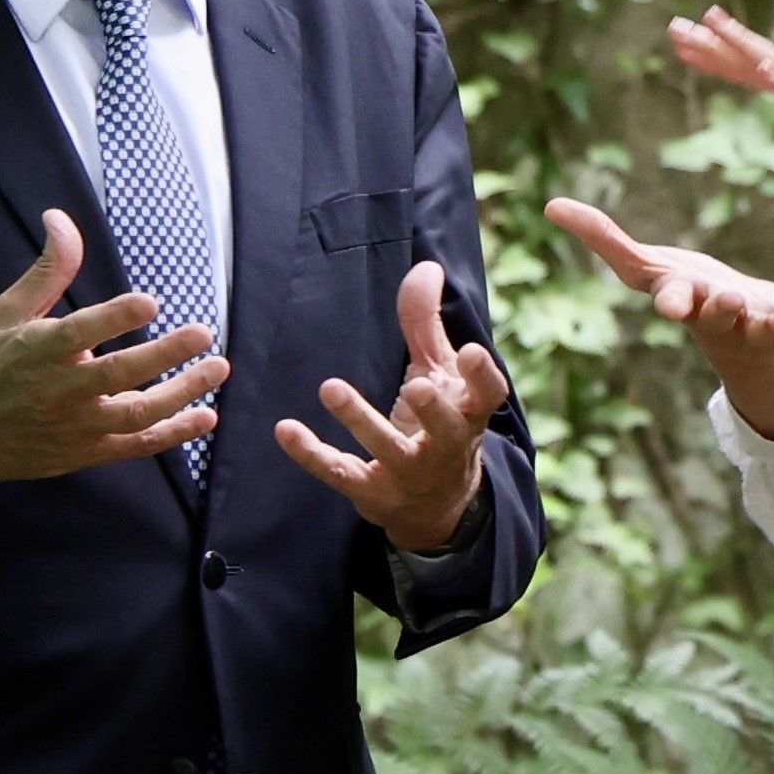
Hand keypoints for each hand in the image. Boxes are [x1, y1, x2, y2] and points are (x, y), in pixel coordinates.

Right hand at [0, 209, 226, 489]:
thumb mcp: (6, 312)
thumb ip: (48, 270)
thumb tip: (61, 217)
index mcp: (38, 350)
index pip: (82, 331)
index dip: (117, 317)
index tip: (150, 301)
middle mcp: (60, 391)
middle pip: (120, 374)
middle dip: (166, 354)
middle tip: (204, 333)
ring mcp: (76, 426)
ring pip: (137, 414)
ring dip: (182, 394)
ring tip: (217, 369)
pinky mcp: (85, 453)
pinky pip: (135, 446)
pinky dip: (173, 434)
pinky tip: (204, 416)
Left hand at [275, 262, 509, 551]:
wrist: (436, 505)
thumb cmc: (439, 422)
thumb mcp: (438, 373)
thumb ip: (427, 323)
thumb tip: (425, 267)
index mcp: (469, 412)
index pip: (488, 395)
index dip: (482, 376)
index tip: (471, 352)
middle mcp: (446, 445)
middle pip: (446, 429)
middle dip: (433, 410)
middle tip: (418, 387)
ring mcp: (410, 472)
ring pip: (387, 448)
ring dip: (360, 419)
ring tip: (330, 388)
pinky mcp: (373, 491)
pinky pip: (340, 472)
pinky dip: (312, 454)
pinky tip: (286, 430)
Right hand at [545, 196, 773, 439]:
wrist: (736, 331)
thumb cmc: (685, 291)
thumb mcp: (643, 266)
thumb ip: (600, 237)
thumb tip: (549, 204)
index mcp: (678, 297)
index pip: (668, 296)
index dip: (670, 299)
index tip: (668, 305)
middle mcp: (710, 317)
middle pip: (711, 316)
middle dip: (715, 311)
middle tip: (722, 304)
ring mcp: (746, 326)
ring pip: (752, 326)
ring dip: (761, 320)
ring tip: (768, 314)